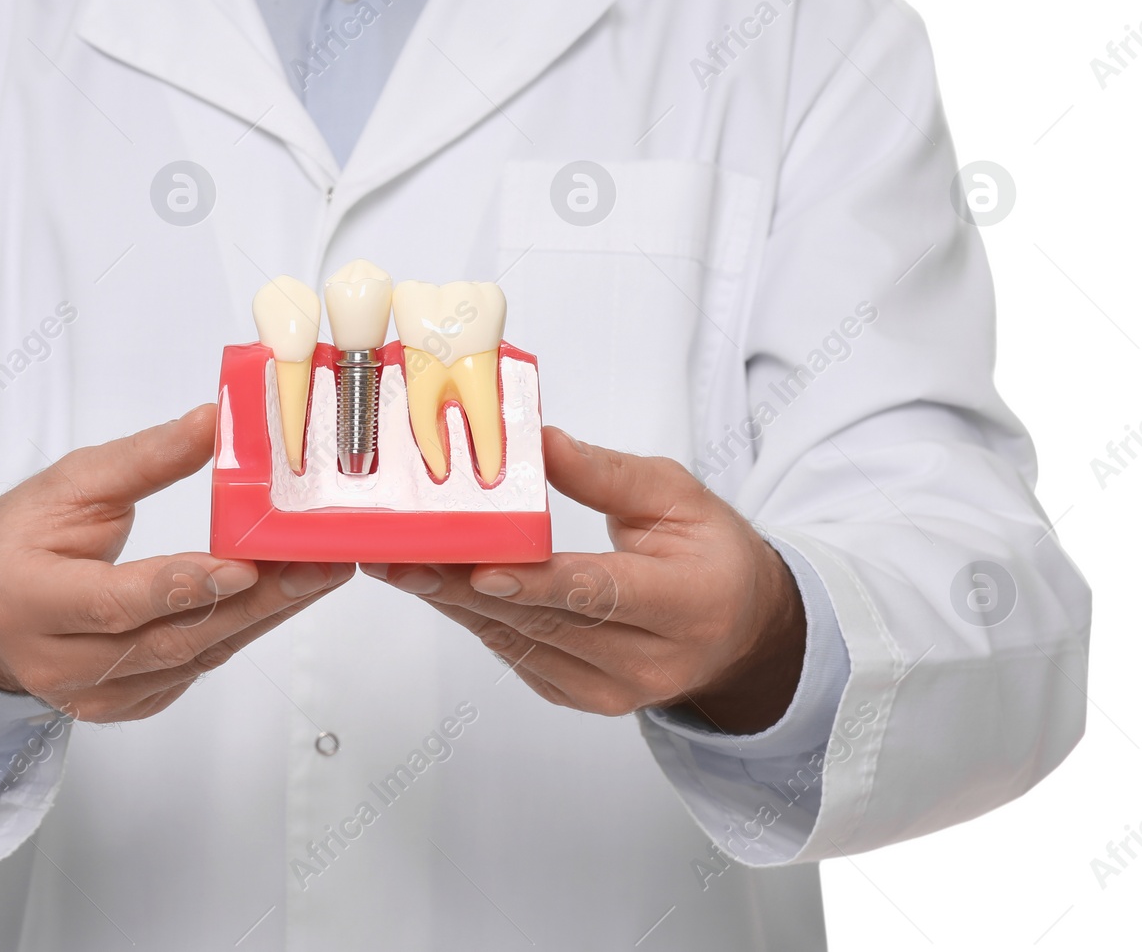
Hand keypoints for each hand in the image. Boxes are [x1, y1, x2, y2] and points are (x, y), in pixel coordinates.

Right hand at [0, 404, 351, 722]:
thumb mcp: (71, 483)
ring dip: (262, 616)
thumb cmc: (21, 538)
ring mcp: (94, 695)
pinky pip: (194, 670)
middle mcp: (58, 662)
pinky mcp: (124, 705)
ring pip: (193, 658)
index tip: (244, 564)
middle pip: (170, 639)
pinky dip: (239, 632)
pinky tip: (279, 600)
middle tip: (315, 566)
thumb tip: (213, 422)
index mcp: (29, 599)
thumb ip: (144, 459)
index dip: (183, 585)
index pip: (115, 602)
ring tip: (315, 575)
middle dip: (254, 602)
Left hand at [366, 426, 804, 732]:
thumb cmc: (710, 554)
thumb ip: (607, 473)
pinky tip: (440, 587)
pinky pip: (517, 655)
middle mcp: (652, 660)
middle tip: (405, 553)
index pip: (600, 593)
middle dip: (466, 586)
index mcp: (687, 603)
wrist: (738, 627)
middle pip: (545, 622)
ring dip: (456, 603)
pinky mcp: (581, 698)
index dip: (535, 583)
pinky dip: (477, 618)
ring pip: (520, 643)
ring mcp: (614, 691)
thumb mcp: (676, 494)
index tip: (479, 566)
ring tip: (403, 564)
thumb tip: (541, 442)